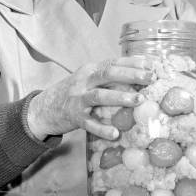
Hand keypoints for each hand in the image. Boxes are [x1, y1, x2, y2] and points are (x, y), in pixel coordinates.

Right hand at [27, 56, 151, 139]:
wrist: (44, 108)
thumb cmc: (74, 93)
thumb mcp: (89, 79)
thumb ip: (109, 76)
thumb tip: (141, 74)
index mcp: (90, 70)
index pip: (113, 62)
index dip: (132, 62)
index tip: (151, 63)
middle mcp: (84, 81)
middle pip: (108, 74)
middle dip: (130, 74)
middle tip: (150, 77)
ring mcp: (78, 99)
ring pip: (100, 96)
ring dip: (120, 97)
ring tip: (138, 100)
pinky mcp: (74, 118)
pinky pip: (89, 124)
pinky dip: (102, 129)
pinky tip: (116, 133)